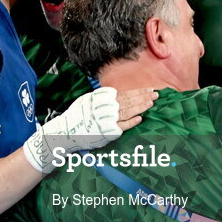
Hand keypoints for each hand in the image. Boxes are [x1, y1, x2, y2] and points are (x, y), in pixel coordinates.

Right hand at [22, 88, 155, 172]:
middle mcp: (105, 106)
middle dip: (144, 97)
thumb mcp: (87, 100)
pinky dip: (132, 121)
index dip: (137, 92)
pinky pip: (123, 126)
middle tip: (156, 94)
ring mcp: (107, 119)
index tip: (148, 90)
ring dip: (142, 106)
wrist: (66, 132)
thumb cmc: (77, 116)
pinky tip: (140, 118)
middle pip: (129, 100)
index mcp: (101, 97)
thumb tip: (116, 95)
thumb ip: (102, 97)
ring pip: (128, 111)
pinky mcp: (107, 131)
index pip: (124, 93)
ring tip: (151, 103)